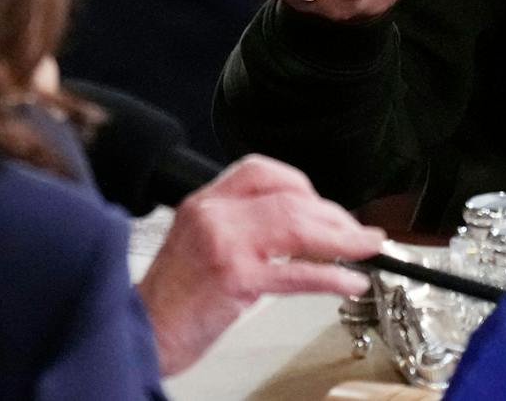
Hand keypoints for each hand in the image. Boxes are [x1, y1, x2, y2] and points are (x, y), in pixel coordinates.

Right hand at [136, 155, 385, 376]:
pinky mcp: (233, 278)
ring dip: (342, 238)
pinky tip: (348, 281)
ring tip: (367, 249)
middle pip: (290, 198)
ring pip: (297, 226)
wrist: (138, 334)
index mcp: (204, 202)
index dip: (304, 186)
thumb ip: (245, 229)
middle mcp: (212, 214)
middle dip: (334, 216)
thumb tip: (305, 229)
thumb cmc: (172, 300)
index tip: (328, 208)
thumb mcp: (202, 246)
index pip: (262, 171)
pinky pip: (295, 272)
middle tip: (359, 234)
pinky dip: (330, 276)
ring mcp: (223, 243)